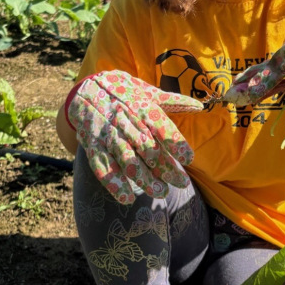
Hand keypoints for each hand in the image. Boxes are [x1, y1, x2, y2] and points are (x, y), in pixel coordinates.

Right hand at [66, 71, 202, 203]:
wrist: (86, 87)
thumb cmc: (123, 91)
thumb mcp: (147, 91)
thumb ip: (173, 101)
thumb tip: (199, 106)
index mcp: (141, 106)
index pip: (161, 126)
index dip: (175, 143)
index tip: (188, 159)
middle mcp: (125, 120)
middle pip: (148, 148)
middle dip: (166, 167)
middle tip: (182, 183)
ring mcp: (108, 134)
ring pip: (127, 159)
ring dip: (144, 179)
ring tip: (161, 193)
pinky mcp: (93, 145)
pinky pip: (102, 166)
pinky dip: (114, 184)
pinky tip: (126, 198)